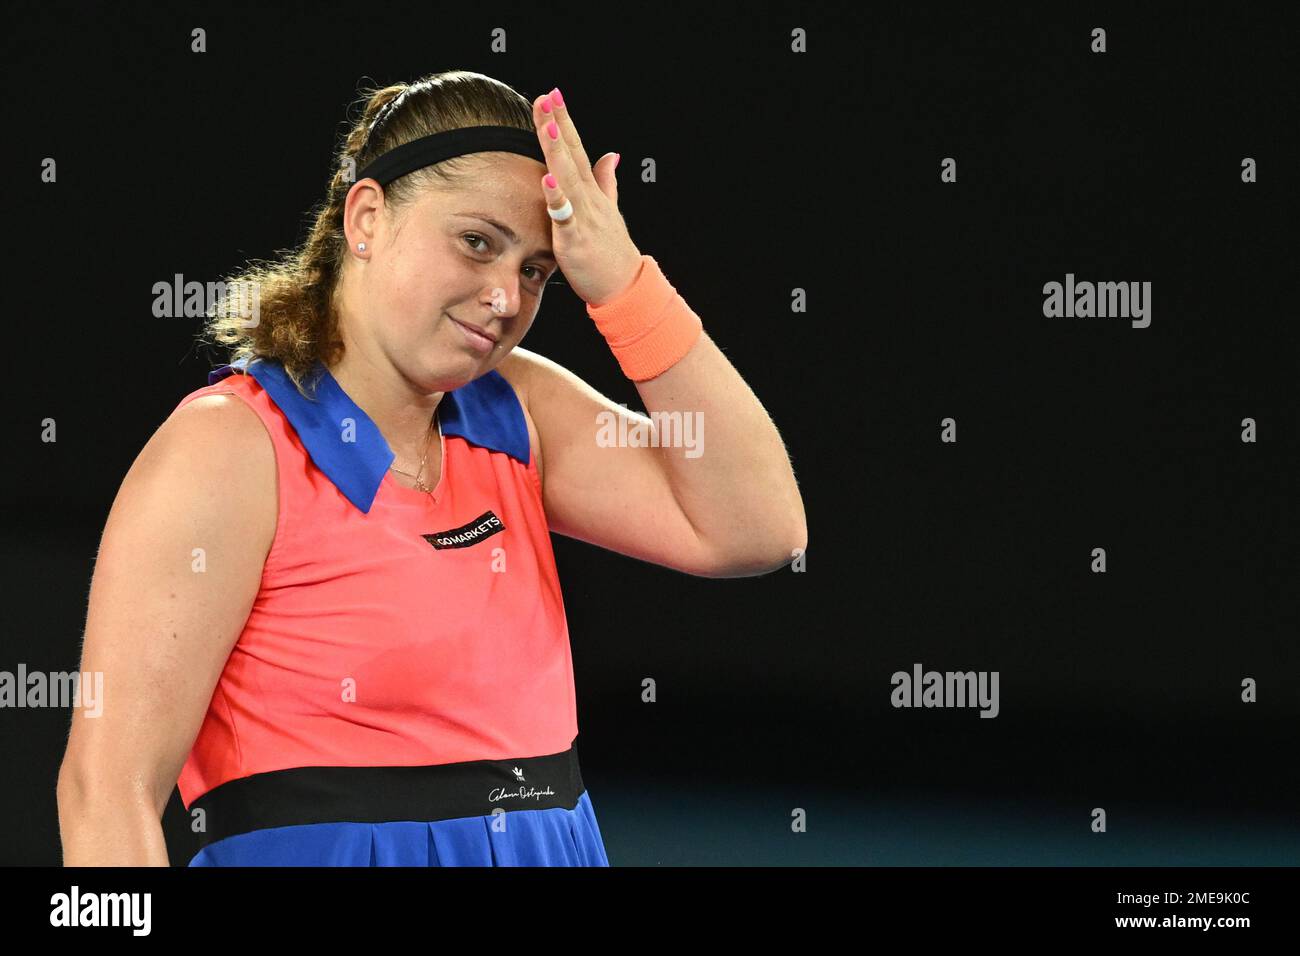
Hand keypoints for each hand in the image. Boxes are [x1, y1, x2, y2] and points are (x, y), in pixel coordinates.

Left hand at [532, 87, 642, 306]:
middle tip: (547, 97)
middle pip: (571, 156)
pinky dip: (557, 199)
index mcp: (592, 192)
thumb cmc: (612, 252)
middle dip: (558, 125)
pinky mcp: (575, 240)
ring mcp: (583, 218)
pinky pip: (565, 217)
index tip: (552, 95)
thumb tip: (610, 155)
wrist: (624, 287)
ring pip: (568, 179)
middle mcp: (588, 199)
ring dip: (558, 152)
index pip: (576, 149)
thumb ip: (607, 182)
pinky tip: (547, 181)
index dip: (565, 122)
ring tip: (549, 125)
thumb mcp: (609, 211)